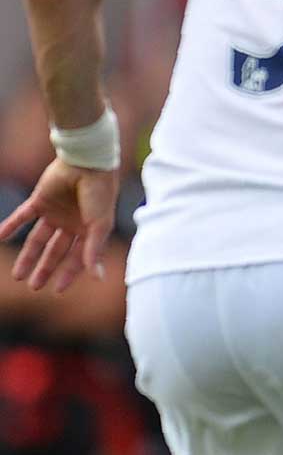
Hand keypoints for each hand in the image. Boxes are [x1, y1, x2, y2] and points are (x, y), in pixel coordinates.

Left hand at [1, 159, 118, 292]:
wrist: (87, 164)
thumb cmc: (100, 195)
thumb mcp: (99, 226)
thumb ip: (94, 251)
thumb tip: (97, 278)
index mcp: (89, 232)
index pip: (77, 258)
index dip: (68, 274)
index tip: (57, 290)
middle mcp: (71, 225)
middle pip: (54, 252)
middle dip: (44, 269)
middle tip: (33, 287)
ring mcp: (55, 213)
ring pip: (37, 239)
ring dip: (27, 257)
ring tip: (17, 275)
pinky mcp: (40, 201)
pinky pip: (22, 217)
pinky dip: (10, 227)